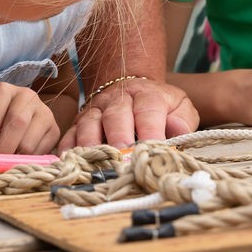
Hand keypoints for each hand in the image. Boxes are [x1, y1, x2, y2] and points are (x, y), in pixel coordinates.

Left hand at [0, 82, 60, 161]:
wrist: (13, 115)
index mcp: (2, 91)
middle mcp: (26, 96)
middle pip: (16, 125)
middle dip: (2, 150)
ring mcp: (44, 111)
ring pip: (29, 141)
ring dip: (14, 159)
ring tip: (4, 164)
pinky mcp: (54, 128)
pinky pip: (41, 151)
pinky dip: (28, 162)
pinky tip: (18, 160)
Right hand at [58, 77, 198, 150]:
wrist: (131, 89)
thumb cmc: (159, 106)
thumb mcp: (179, 106)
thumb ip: (182, 119)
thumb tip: (176, 131)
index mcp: (146, 95)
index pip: (148, 110)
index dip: (151, 129)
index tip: (153, 148)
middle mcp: (118, 99)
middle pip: (116, 115)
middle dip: (118, 137)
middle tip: (122, 157)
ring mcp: (96, 110)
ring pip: (89, 123)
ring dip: (91, 143)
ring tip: (96, 162)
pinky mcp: (79, 122)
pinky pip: (70, 132)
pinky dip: (68, 147)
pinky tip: (70, 161)